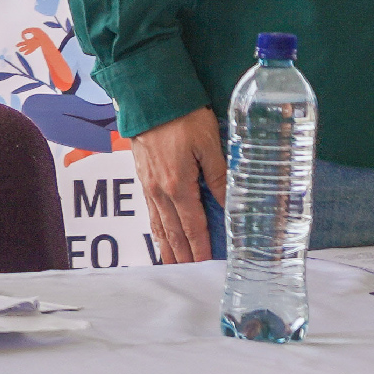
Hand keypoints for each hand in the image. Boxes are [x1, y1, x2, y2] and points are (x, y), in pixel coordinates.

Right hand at [132, 109, 225, 263]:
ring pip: (158, 225)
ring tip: (174, 265)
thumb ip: (219, 175)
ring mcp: (148, 185)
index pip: (193, 226)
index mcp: (179, 186)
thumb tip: (230, 203)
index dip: (201, 248)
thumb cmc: (183, 116)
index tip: (207, 266)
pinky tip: (160, 234)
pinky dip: (156, 229)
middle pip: (173, 232)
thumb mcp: (209, 143)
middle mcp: (160, 191)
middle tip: (191, 276)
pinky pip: (150, 211)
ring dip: (167, 247)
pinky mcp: (143, 176)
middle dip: (183, 256)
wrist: (150, 97)